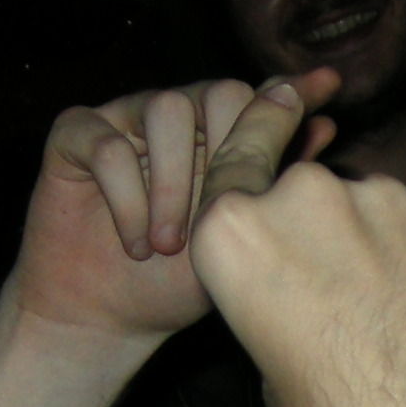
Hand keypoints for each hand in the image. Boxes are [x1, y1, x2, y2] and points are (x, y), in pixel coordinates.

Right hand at [8, 72, 336, 347]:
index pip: (260, 98)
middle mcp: (176, 117)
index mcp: (217, 136)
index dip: (291, 93)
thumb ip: (274, 181)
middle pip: (219, 91)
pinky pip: (107, 143)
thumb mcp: (238, 240)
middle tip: (216, 223)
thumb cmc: (176, 285)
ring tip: (169, 245)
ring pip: (166, 108)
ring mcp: (124, 119)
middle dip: (225, 155)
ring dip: (172, 185)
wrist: (105, 319)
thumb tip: (330, 125)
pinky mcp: (75, 135)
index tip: (329, 87)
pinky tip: (136, 244)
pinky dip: (126, 199)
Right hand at [182, 89, 405, 406]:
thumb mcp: (270, 376)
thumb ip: (271, 309)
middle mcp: (310, 197)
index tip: (261, 214)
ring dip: (372, 245)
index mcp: (239, 234)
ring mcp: (388, 202)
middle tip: (333, 296)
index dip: (248, 202)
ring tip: (388, 315)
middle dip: (316, 231)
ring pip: (368, 209)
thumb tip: (296, 297)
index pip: (229, 180)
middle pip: (304, 194)